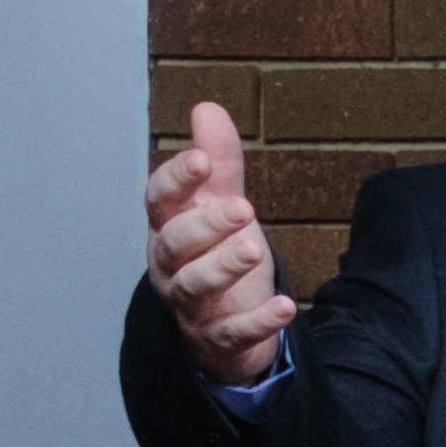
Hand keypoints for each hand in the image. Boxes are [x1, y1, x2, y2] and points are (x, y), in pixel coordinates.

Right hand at [144, 100, 299, 385]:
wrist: (226, 322)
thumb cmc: (216, 253)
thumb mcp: (222, 205)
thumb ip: (219, 164)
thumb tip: (207, 108)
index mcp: (167, 227)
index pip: (159, 200)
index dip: (176, 181)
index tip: (200, 160)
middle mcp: (170, 266)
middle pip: (174, 244)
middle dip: (204, 224)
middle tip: (243, 208)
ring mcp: (191, 305)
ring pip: (194, 286)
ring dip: (223, 268)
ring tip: (255, 248)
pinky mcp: (217, 338)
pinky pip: (232, 333)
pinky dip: (258, 322)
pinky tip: (287, 307)